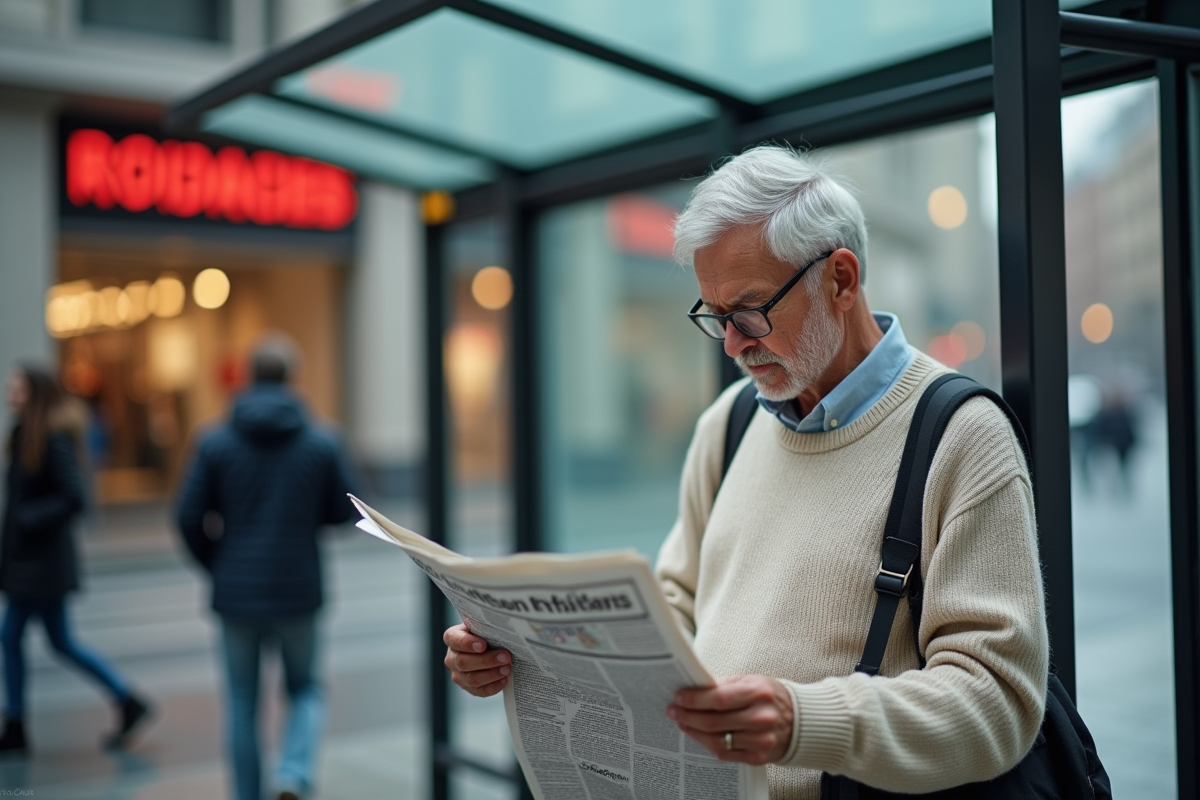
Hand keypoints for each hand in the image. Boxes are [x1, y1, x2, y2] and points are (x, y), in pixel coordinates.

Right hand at [443, 623, 511, 696]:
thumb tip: (500, 625)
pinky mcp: (468, 687)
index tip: (483, 645)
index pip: (454, 640)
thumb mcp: (483, 626)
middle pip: (463, 662)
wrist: (491, 647)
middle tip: (505, 657)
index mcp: (452, 637)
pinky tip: (504, 679)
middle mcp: (452, 657)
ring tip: (507, 668)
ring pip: (471, 679)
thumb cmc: (487, 634)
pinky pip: (479, 691)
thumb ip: (485, 626)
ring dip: (492, 674)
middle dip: (486, 660)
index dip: (467, 643)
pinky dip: (493, 686)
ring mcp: (458, 674)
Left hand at [667, 675, 794, 764]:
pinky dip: (709, 744)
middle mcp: (762, 718)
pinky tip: (699, 735)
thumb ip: (725, 685)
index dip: (694, 699)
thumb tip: (694, 688)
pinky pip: (726, 753)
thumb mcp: (752, 681)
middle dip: (688, 716)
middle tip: (673, 711)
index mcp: (759, 693)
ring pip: (717, 740)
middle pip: (714, 722)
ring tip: (682, 723)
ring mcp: (761, 740)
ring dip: (694, 732)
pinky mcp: (759, 757)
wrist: (800, 721)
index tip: (678, 697)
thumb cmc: (770, 697)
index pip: (719, 698)